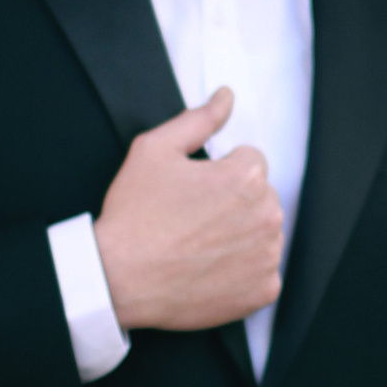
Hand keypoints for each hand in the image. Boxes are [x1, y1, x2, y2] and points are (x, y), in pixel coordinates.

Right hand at [93, 92, 285, 335]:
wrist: (118, 278)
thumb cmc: (134, 214)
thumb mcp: (155, 150)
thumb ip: (198, 120)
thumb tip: (226, 96)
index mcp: (247, 176)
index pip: (251, 161)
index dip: (219, 173)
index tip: (193, 192)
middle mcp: (268, 214)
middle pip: (261, 197)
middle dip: (233, 203)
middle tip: (192, 220)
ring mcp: (268, 255)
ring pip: (263, 234)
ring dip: (240, 236)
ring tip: (199, 246)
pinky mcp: (263, 290)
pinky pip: (264, 273)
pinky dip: (243, 273)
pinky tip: (210, 271)